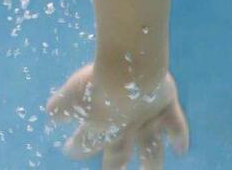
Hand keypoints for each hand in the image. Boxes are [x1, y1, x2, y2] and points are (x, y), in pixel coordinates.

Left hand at [46, 63, 188, 168]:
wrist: (130, 72)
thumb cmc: (96, 83)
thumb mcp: (70, 94)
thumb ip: (59, 108)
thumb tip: (51, 116)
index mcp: (100, 128)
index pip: (85, 144)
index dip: (76, 148)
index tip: (69, 150)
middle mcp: (125, 132)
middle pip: (118, 155)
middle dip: (112, 166)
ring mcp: (148, 123)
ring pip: (152, 152)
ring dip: (151, 165)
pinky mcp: (167, 110)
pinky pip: (176, 128)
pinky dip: (179, 138)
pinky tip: (180, 150)